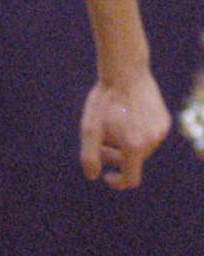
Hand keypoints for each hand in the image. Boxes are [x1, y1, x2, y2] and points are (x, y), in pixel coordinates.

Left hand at [79, 71, 170, 188]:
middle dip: (115, 157)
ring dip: (126, 145)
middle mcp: (152, 141)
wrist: (125, 73)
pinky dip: (136, 134)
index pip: (131, 179)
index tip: (107, 176)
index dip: (118, 182)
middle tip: (101, 142)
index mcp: (134, 147)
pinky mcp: (165, 121)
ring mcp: (161, 131)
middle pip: (133, 162)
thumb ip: (90, 157)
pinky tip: (126, 118)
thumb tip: (94, 177)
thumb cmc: (104, 102)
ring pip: (141, 150)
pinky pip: (149, 137)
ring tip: (113, 128)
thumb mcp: (89, 130)